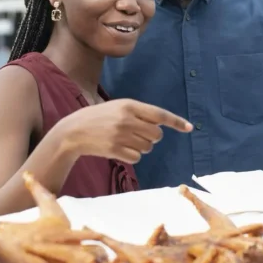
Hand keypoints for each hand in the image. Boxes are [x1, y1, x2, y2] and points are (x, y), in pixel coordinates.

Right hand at [56, 99, 192, 163]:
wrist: (73, 131)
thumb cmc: (99, 117)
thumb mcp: (118, 107)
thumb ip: (139, 113)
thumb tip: (161, 125)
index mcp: (129, 105)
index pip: (159, 114)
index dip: (176, 122)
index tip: (189, 128)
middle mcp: (126, 119)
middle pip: (156, 134)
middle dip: (152, 137)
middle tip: (138, 134)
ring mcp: (121, 135)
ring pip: (148, 147)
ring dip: (141, 147)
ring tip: (125, 140)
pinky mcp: (115, 150)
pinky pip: (137, 157)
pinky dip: (133, 156)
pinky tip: (120, 149)